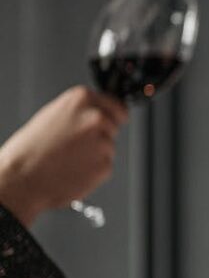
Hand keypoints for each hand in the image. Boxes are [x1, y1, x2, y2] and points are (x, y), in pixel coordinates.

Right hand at [0, 86, 127, 225]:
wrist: (21, 178)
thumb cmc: (31, 149)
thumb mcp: (54, 115)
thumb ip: (80, 111)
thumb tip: (98, 111)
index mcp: (82, 99)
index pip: (117, 106)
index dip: (111, 117)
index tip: (108, 122)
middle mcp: (96, 117)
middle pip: (115, 126)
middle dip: (101, 134)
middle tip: (77, 144)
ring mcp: (102, 142)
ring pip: (108, 147)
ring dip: (95, 153)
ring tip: (69, 157)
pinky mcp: (105, 165)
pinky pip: (105, 165)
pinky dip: (93, 169)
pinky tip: (73, 169)